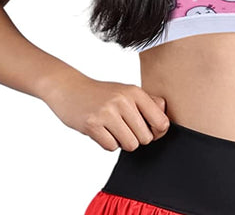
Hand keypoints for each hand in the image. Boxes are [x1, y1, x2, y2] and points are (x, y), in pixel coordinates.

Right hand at [41, 71, 170, 151]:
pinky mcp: (93, 125)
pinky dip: (107, 143)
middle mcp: (123, 100)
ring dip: (122, 142)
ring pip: (130, 145)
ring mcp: (107, 112)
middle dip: (136, 138)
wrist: (68, 87)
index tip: (147, 130)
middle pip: (145, 138)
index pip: (161, 122)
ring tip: (112, 129)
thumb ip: (148, 103)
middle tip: (123, 127)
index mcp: (134, 92)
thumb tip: (165, 123)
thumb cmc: (101, 93)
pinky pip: (111, 147)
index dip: (157, 132)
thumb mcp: (125, 91)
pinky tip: (100, 130)